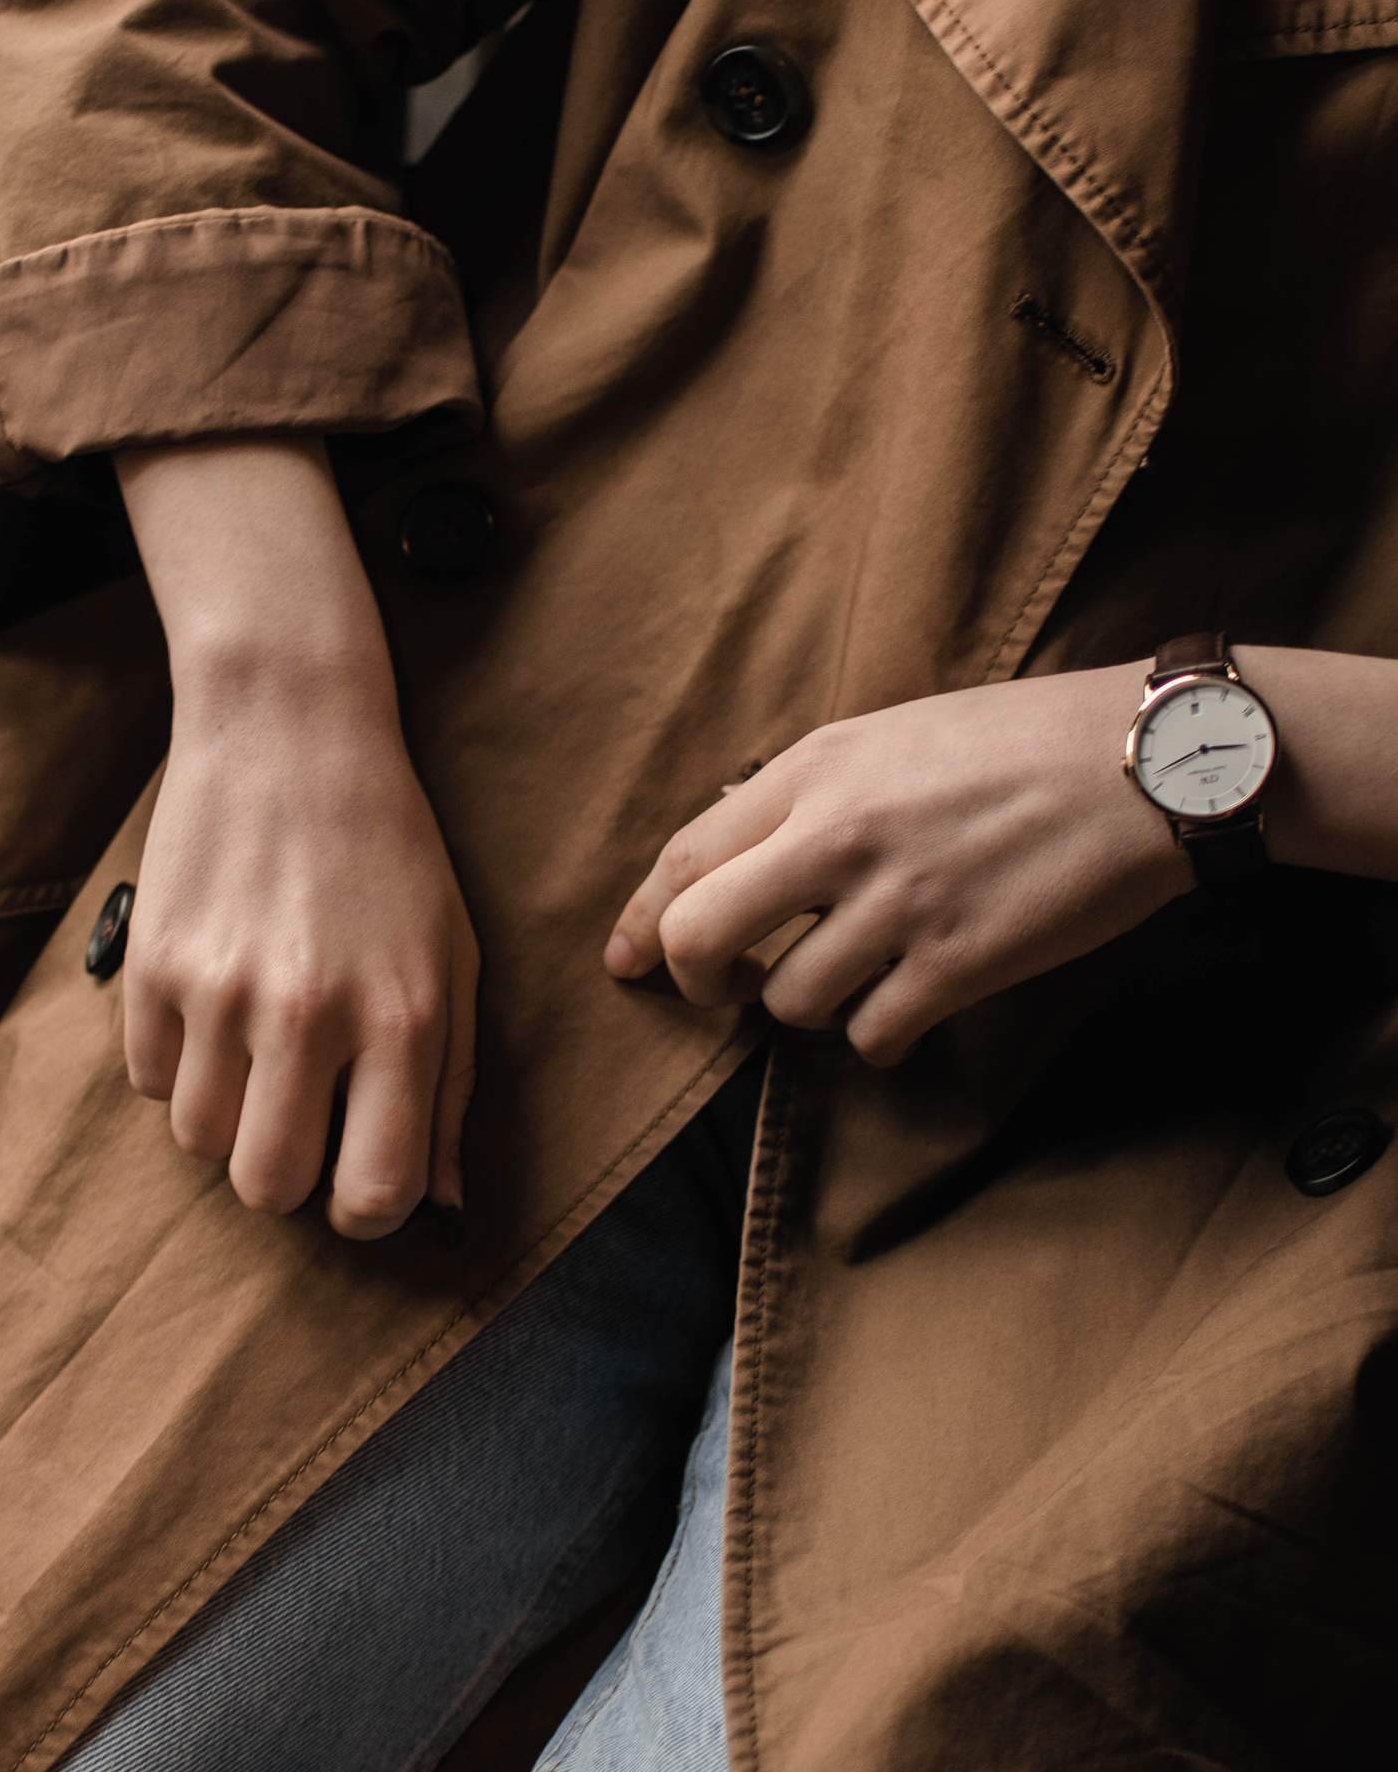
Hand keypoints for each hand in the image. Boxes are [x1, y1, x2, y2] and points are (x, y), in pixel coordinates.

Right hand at [117, 436, 477, 1236]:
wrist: (290, 730)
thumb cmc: (389, 856)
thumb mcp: (452, 963)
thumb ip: (448, 1091)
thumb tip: (440, 1209)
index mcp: (401, 1019)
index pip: (375, 1193)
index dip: (366, 1208)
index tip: (360, 1176)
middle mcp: (307, 1013)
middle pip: (267, 1188)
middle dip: (285, 1173)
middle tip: (300, 1116)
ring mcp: (218, 990)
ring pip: (197, 1142)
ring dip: (227, 1117)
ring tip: (256, 1050)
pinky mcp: (149, 964)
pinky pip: (146, 1079)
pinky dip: (176, 1062)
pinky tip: (212, 1002)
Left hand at [605, 665, 1189, 1063]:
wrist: (1145, 763)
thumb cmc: (1021, 743)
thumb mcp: (893, 735)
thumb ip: (812, 793)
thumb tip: (742, 857)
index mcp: (816, 770)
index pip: (685, 856)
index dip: (642, 921)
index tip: (627, 961)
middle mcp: (839, 834)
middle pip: (702, 937)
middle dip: (700, 983)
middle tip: (731, 992)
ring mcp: (897, 903)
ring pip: (790, 1002)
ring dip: (811, 1007)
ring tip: (858, 978)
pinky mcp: (958, 963)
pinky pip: (871, 1036)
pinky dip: (880, 1036)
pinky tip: (910, 1008)